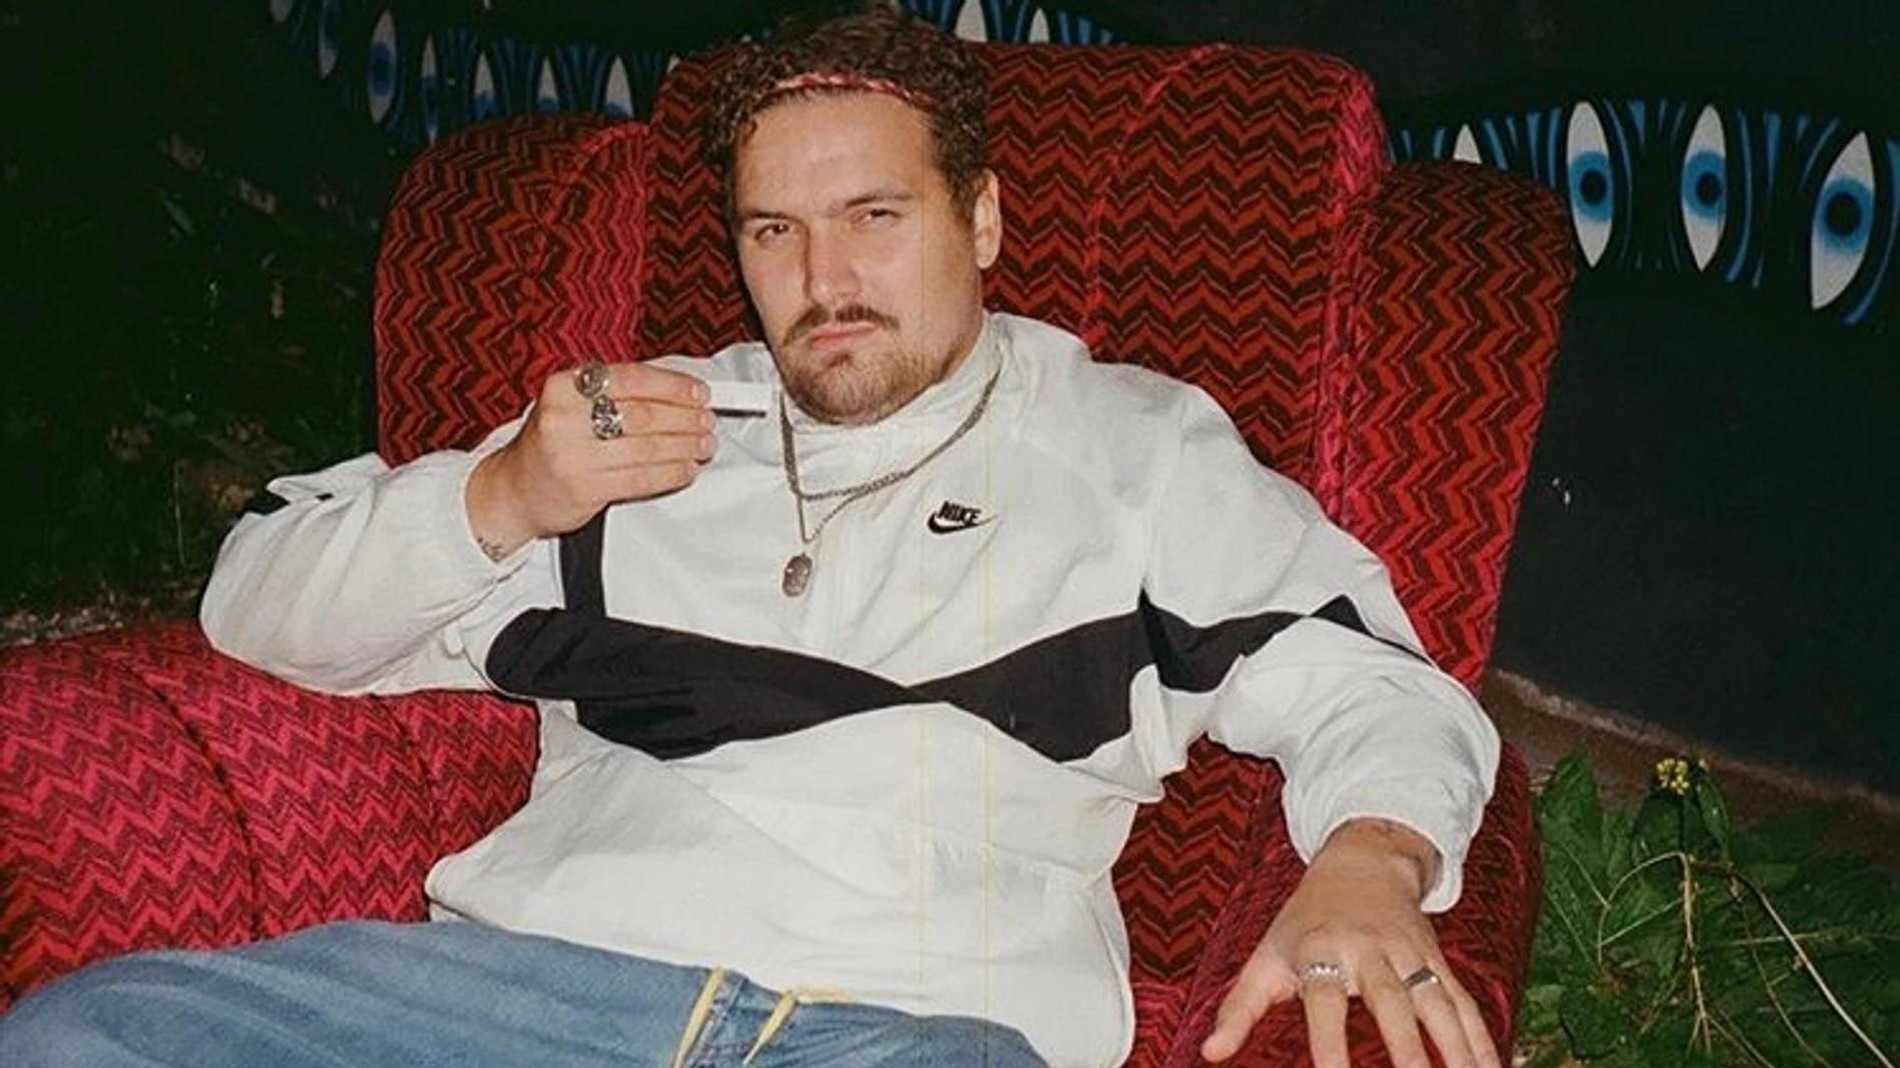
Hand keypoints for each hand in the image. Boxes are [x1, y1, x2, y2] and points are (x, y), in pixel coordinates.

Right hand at [467, 361, 713, 554]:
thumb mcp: (571, 405)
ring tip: (703, 444)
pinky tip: (685, 468)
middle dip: (685, 417)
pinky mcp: (584, 488)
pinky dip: (671, 473)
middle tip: (706, 420)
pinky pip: (641, 478)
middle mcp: (564, 418)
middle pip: (643, 413)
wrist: (513, 490)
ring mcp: (572, 455)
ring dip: (684, 446)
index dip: (672, 385)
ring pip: (646, 447)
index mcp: (563, 387)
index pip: (630, 378)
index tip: (698, 391)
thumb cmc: (552, 442)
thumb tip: (678, 391)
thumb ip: (617, 394)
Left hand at [1199, 819, 1499, 1067]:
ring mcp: (1410, 953)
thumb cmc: (1306, 919)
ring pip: (1438, 1002)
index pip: (1325, 1000)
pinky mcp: (1438, 959)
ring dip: (1457, 1047)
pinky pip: (1464, 1002)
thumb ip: (1239, 1007)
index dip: (1329, 1041)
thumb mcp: (1267, 954)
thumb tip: (1210, 1052)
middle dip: (1407, 1047)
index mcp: (1323, 949)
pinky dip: (1482, 1037)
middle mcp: (1370, 950)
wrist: (1363, 860)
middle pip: (1392, 1001)